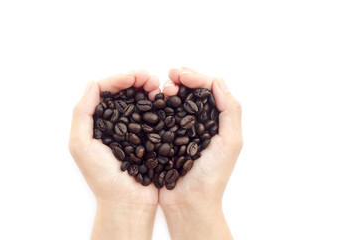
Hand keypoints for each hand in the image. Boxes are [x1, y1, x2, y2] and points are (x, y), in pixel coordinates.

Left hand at [69, 71, 160, 239]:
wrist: (127, 202)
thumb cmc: (102, 177)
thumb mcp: (81, 145)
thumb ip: (82, 113)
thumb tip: (93, 83)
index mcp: (96, 122)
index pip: (104, 92)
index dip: (118, 80)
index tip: (133, 77)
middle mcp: (114, 123)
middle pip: (124, 94)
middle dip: (136, 81)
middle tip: (150, 77)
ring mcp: (132, 130)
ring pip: (140, 101)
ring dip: (148, 89)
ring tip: (158, 85)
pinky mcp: (148, 137)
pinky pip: (153, 116)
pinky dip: (158, 104)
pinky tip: (164, 98)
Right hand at [160, 68, 242, 239]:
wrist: (188, 202)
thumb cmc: (212, 176)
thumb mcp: (230, 142)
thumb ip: (230, 110)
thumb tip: (218, 79)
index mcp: (217, 121)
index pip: (209, 90)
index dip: (196, 77)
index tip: (180, 74)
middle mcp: (201, 123)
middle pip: (192, 92)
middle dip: (182, 79)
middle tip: (169, 75)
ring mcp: (182, 130)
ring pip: (176, 101)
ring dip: (169, 89)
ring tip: (161, 87)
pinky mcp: (166, 138)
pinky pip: (162, 116)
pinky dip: (157, 105)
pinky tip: (152, 99)